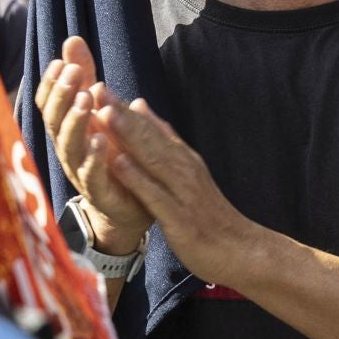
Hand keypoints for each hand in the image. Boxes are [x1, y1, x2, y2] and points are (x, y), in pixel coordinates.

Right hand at [36, 36, 150, 252]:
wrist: (132, 203)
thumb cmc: (111, 151)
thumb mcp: (100, 108)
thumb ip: (86, 77)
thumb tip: (72, 40)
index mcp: (67, 128)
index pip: (49, 103)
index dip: (52, 83)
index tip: (61, 62)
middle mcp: (67, 149)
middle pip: (54, 121)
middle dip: (61, 95)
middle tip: (73, 73)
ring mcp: (80, 171)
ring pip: (68, 146)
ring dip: (75, 121)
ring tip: (86, 100)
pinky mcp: (99, 192)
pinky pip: (91, 175)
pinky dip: (94, 157)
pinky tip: (101, 140)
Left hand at [98, 97, 263, 287]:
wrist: (241, 250)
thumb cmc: (209, 216)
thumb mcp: (188, 174)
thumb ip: (164, 141)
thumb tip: (140, 106)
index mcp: (184, 160)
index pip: (152, 129)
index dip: (125, 109)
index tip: (100, 88)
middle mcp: (184, 170)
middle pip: (151, 138)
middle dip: (123, 114)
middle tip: (97, 90)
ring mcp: (183, 193)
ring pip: (153, 159)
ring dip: (129, 136)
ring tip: (104, 115)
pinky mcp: (181, 218)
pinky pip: (155, 195)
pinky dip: (137, 177)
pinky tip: (119, 163)